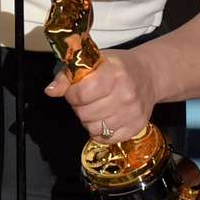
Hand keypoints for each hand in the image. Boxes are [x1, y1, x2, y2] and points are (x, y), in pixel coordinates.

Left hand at [43, 48, 157, 144]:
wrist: (149, 76)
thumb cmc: (117, 67)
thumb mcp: (93, 61)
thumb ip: (68, 75)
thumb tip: (50, 91)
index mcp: (114, 74)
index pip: (80, 94)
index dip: (71, 93)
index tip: (75, 89)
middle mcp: (126, 94)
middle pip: (85, 114)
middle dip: (79, 107)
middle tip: (87, 99)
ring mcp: (132, 113)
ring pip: (94, 128)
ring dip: (89, 120)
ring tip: (96, 108)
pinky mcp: (136, 127)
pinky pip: (106, 138)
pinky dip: (100, 131)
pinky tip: (105, 118)